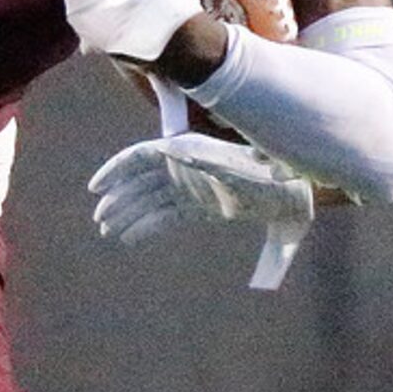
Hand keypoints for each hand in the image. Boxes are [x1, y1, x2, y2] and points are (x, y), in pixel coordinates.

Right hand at [88, 134, 315, 245]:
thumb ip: (209, 163)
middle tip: (100, 220)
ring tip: (108, 232)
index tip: (97, 188)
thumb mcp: (240, 170)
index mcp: (189, 153)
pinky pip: (166, 216)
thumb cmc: (269, 179)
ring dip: (128, 214)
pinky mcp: (199, 207)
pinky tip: (129, 238)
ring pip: (150, 200)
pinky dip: (147, 227)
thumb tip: (176, 153)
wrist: (294, 193)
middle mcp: (184, 168)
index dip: (116, 170)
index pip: (143, 157)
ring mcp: (191, 188)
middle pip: (141, 182)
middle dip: (119, 199)